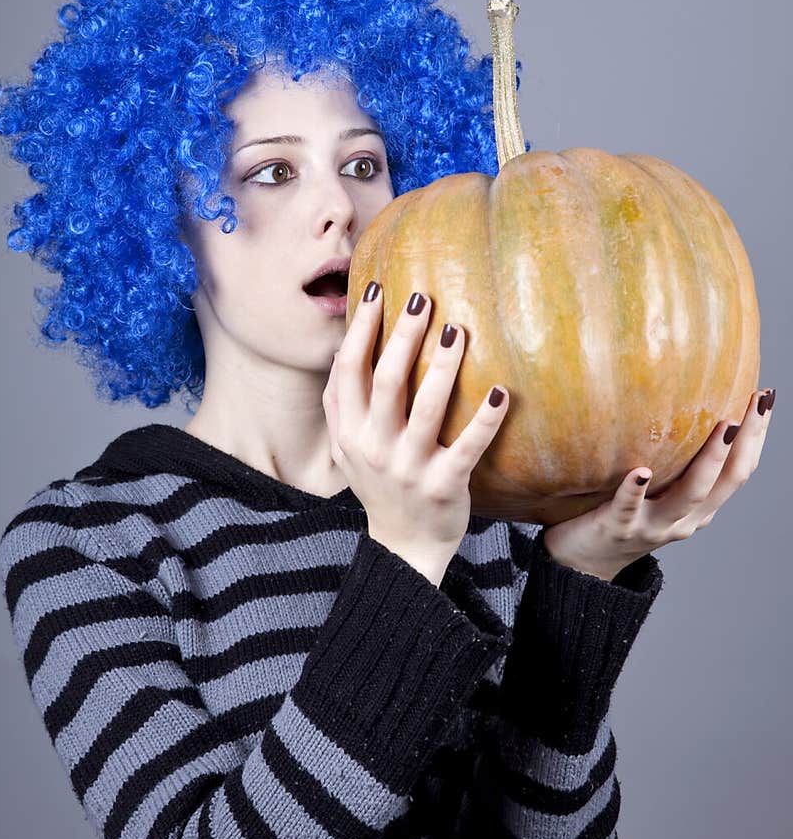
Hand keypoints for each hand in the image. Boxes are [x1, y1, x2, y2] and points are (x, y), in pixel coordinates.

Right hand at [322, 283, 509, 580]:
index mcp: (350, 432)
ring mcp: (409, 468)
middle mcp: (374, 447)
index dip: (360, 330)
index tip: (375, 291)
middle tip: (423, 299)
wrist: (404, 548)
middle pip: (386, 382)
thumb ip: (338, 405)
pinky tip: (500, 393)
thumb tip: (340, 349)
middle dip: (403, 337)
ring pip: (425, 410)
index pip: (348, 371)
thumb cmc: (380, 486)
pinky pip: (467, 449)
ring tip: (458, 331)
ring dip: (441, 368)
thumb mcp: (346, 449)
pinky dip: (484, 421)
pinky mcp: (444, 486)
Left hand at [543, 388, 776, 580]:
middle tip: (757, 404)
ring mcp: (653, 526)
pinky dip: (635, 490)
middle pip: (726, 480)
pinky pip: (628, 508)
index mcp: (698, 509)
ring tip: (723, 427)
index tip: (766, 399)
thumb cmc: (621, 516)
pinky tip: (640, 470)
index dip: (756, 437)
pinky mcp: (618, 529)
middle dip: (745, 441)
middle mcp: (684, 520)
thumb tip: (683, 403)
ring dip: (709, 460)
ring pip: (690, 495)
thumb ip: (674, 462)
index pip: (738, 471)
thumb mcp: (657, 492)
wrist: (584, 565)